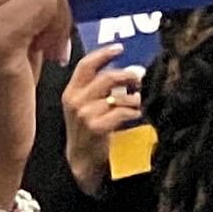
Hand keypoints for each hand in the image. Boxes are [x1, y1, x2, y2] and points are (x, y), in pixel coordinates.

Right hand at [58, 43, 144, 194]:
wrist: (81, 163)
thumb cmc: (89, 132)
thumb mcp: (87, 107)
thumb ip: (102, 89)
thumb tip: (133, 71)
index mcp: (71, 92)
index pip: (86, 65)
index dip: (103, 54)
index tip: (120, 48)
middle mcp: (75, 101)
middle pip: (107, 77)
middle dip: (128, 76)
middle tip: (140, 78)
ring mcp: (85, 114)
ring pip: (118, 96)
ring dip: (135, 98)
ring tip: (140, 102)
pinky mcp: (96, 127)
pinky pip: (123, 112)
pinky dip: (134, 113)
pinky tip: (138, 116)